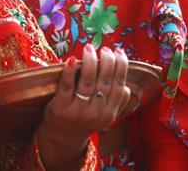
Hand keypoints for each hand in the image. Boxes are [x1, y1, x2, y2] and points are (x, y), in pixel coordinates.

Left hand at [35, 44, 131, 169]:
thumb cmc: (85, 119)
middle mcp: (96, 113)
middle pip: (105, 82)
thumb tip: (127, 85)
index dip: (121, 67)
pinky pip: (67, 86)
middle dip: (107, 62)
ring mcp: (78, 111)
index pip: (119, 86)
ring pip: (87, 82)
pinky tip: (72, 60)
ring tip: (89, 48)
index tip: (119, 51)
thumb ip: (116, 101)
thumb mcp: (105, 115)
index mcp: (110, 113)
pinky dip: (70, 72)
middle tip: (105, 49)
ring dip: (90, 62)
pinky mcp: (61, 108)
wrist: (62, 138)